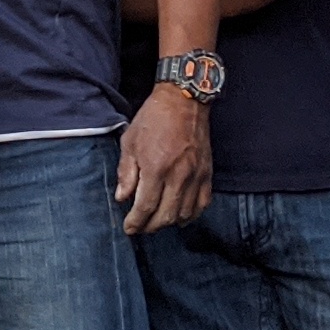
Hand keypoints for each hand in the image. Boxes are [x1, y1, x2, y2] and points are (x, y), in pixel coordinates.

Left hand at [116, 86, 211, 234]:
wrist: (183, 101)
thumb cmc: (153, 119)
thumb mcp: (130, 143)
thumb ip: (126, 173)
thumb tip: (122, 198)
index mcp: (156, 168)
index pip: (145, 207)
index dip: (136, 222)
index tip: (128, 229)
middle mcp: (178, 175)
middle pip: (165, 215)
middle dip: (150, 227)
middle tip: (140, 228)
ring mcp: (196, 175)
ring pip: (184, 213)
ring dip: (169, 222)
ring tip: (157, 222)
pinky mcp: (207, 173)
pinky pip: (203, 203)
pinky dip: (191, 214)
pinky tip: (180, 216)